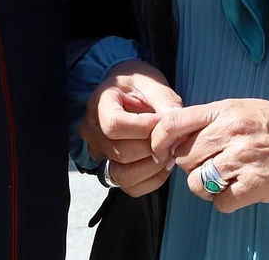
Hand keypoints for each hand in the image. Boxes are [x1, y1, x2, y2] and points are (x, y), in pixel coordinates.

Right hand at [81, 60, 183, 197]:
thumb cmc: (138, 84)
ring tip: (169, 153)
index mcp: (99, 103)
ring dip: (151, 167)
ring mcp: (97, 152)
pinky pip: (128, 186)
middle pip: (119, 152)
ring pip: (122, 174)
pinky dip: (150, 180)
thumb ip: (164, 101)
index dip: (144, 128)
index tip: (165, 121)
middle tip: (174, 139)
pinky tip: (163, 165)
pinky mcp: (108, 168)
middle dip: (152, 148)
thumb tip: (177, 122)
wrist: (126, 91)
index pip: (114, 125)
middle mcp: (91, 130)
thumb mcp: (152, 82)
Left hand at [149, 98, 268, 213]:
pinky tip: (241, 191)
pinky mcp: (255, 186)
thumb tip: (177, 137)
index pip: (173, 124)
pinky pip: (220, 202)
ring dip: (207, 187)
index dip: (159, 142)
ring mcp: (242, 159)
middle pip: (184, 157)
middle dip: (192, 166)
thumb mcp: (247, 109)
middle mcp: (231, 132)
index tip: (162, 153)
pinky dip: (226, 202)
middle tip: (212, 166)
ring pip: (197, 183)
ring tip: (226, 181)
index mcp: (226, 110)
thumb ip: (214, 120)